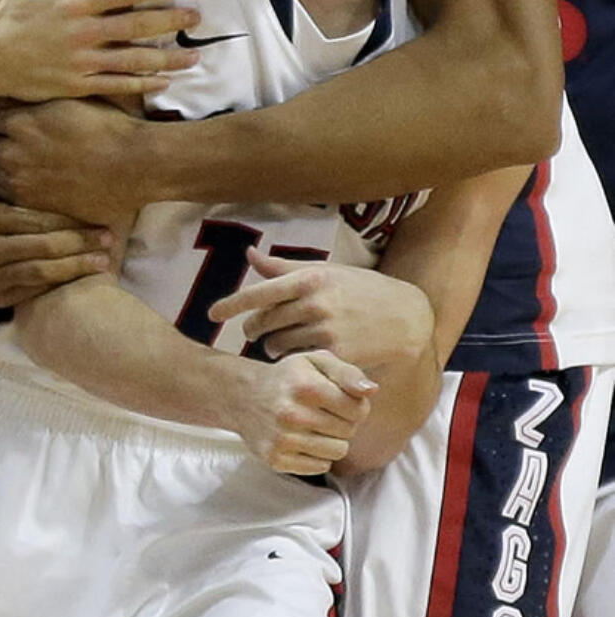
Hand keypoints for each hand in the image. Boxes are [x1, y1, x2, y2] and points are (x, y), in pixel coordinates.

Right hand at [0, 0, 198, 99]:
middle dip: (171, 21)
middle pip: (137, 25)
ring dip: (168, 58)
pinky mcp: (77, 84)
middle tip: (196, 18)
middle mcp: (83, 32)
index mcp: (76, 2)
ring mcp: (82, 60)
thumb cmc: (12, 13)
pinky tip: (164, 82)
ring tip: (194, 56)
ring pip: (134, 60)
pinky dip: (142, 85)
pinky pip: (117, 85)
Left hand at [0, 98, 144, 218]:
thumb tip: (7, 96)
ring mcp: (21, 181)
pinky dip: (6, 186)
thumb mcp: (68, 100)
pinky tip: (24, 179)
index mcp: (21, 122)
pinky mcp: (33, 203)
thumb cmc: (106, 126)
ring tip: (13, 159)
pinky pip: (1, 194)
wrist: (135, 164)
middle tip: (4, 137)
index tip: (1, 116)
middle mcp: (13, 152)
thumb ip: (34, 99)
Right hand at [0, 191, 114, 308]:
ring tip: (103, 262)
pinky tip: (82, 277)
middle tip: (108, 238)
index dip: (68, 220)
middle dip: (80, 242)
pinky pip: (35, 289)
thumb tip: (68, 184)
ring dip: (77, 266)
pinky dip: (61, 283)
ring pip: (42, 271)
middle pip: (42, 245)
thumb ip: (17, 196)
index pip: (35, 219)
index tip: (96, 218)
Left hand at [210, 248, 434, 371]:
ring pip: (277, 345)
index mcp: (309, 278)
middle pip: (263, 322)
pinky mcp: (337, 355)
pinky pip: (299, 361)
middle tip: (252, 333)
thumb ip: (284, 267)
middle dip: (253, 329)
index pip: (258, 293)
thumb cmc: (361, 289)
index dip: (230, 305)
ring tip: (277, 343)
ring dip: (271, 346)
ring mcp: (326, 330)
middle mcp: (315, 303)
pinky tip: (299, 356)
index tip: (211, 315)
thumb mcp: (326, 271)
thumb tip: (249, 255)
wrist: (405, 318)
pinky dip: (293, 360)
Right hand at [232, 350, 375, 475]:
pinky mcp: (276, 459)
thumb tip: (371, 390)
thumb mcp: (315, 362)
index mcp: (305, 386)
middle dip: (342, 422)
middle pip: (349, 431)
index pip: (358, 409)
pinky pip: (320, 466)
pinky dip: (317, 455)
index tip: (341, 400)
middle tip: (324, 412)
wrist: (244, 396)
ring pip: (337, 451)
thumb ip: (347, 372)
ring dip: (332, 440)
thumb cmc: (288, 377)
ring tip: (315, 426)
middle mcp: (292, 414)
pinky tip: (304, 440)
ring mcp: (283, 439)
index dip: (355, 405)